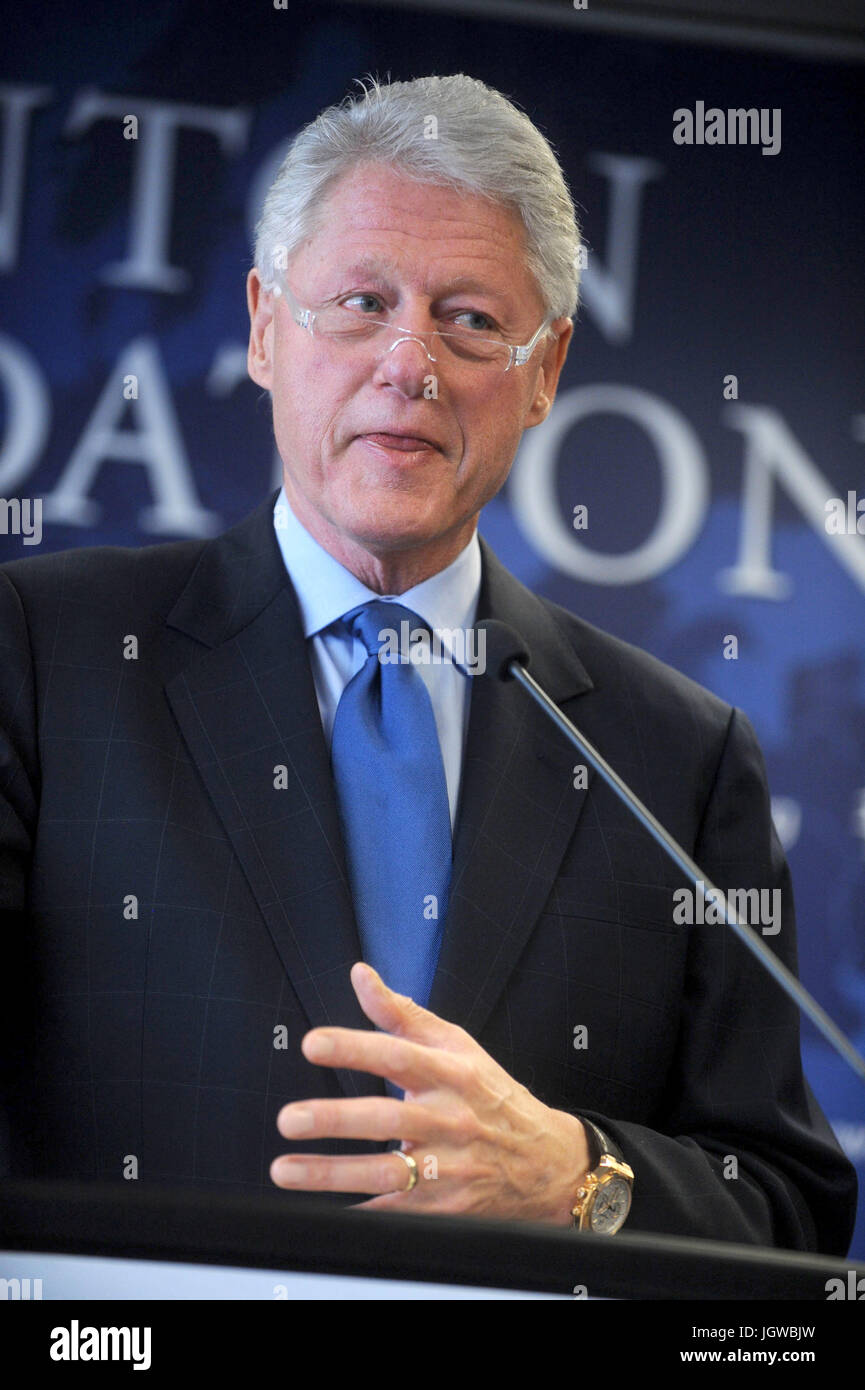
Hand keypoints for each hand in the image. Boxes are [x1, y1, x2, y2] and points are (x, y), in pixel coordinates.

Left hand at [270, 962, 590, 1222]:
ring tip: (284, 1169)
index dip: (355, 1048)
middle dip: (334, 1119)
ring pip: (384, 1172)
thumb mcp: (457, 1046)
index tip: (313, 1044)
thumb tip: (360, 976)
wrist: (547, 1162)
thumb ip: (403, 1014)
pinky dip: (358, 1211)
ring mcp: (448, 1168)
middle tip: (289, 1118)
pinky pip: (394, 1210)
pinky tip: (320, 1211)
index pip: (399, 1055)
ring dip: (330, 1174)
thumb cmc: (492, 1096)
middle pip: (387, 1119)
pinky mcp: (443, 1207)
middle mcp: (450, 1120)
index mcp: (451, 1074)